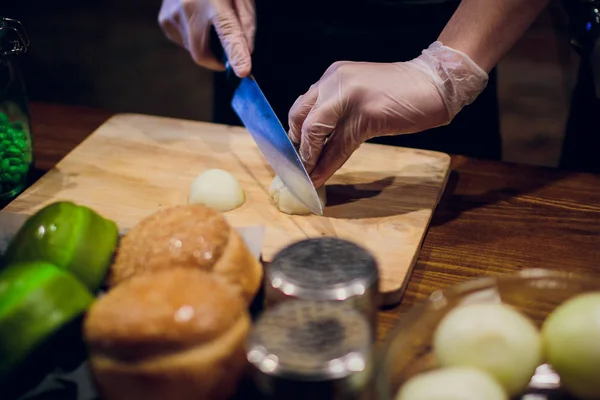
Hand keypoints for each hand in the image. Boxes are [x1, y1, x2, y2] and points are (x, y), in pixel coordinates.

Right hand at [158, 0, 254, 76]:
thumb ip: (246, 24)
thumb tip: (246, 53)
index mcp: (214, 1)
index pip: (227, 33)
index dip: (236, 54)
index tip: (243, 72)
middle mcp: (188, 8)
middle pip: (202, 54)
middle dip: (217, 60)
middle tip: (231, 55)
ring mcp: (172, 15)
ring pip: (193, 49)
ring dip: (207, 45)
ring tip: (211, 19)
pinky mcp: (164, 20)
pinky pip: (184, 42)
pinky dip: (195, 38)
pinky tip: (197, 17)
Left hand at [288, 42, 488, 187]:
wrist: (437, 83)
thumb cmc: (403, 92)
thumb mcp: (361, 93)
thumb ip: (338, 108)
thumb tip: (318, 137)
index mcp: (333, 76)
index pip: (302, 107)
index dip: (295, 133)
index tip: (295, 154)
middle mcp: (335, 82)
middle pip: (302, 120)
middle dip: (298, 148)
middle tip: (299, 168)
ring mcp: (349, 97)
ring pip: (316, 133)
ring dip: (310, 160)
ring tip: (306, 178)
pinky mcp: (365, 115)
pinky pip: (338, 146)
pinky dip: (326, 165)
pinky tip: (319, 178)